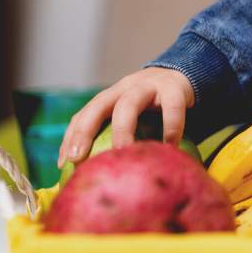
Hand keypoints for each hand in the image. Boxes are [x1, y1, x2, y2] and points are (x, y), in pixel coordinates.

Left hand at [58, 67, 194, 167]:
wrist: (187, 76)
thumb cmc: (159, 106)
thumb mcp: (137, 115)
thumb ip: (124, 135)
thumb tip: (110, 176)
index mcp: (113, 95)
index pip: (86, 113)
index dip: (72, 135)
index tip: (64, 163)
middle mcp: (126, 87)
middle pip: (98, 104)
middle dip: (85, 130)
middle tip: (78, 157)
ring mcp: (149, 85)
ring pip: (128, 104)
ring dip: (123, 130)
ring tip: (123, 153)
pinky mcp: (175, 88)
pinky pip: (171, 108)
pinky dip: (171, 128)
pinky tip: (169, 148)